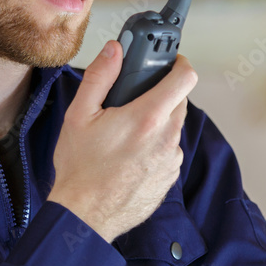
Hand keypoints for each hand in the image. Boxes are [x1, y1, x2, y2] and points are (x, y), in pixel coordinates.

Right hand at [47, 40, 196, 242]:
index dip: (180, 63)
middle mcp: (167, 138)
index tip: (171, 62)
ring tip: (126, 130)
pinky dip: (156, 145)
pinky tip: (130, 153)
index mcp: (147, 118)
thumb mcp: (79, 115)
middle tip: (135, 96)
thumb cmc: (80, 168)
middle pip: (180, 100)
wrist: (85, 216)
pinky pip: (169, 149)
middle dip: (162, 92)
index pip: (185, 78)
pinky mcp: (170, 176)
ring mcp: (171, 160)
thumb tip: (114, 50)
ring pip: (174, 126)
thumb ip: (100, 77)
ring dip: (158, 121)